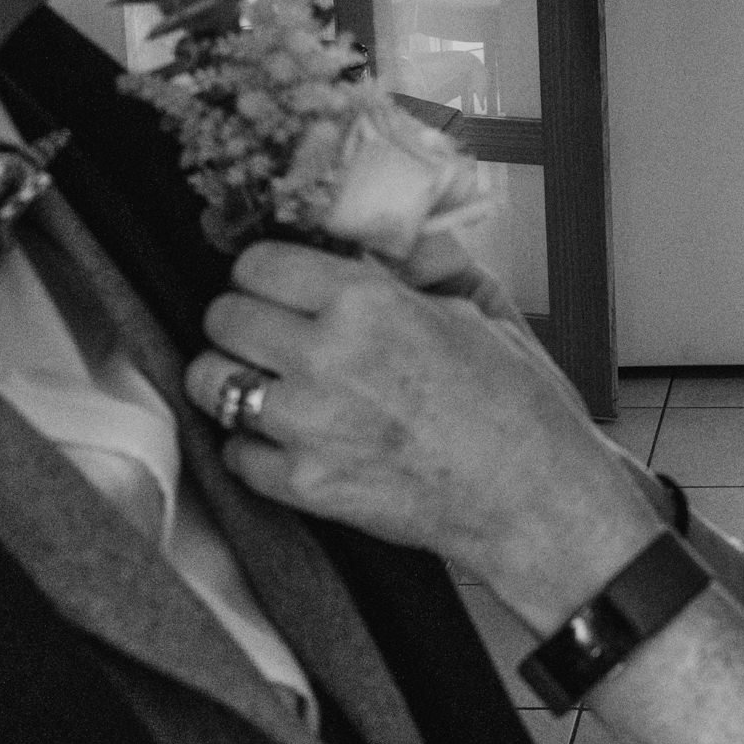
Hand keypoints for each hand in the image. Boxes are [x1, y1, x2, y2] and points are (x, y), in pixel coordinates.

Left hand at [183, 242, 657, 617]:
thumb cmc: (516, 404)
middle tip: (271, 331)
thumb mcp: (474, 310)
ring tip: (271, 384)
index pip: (257, 264)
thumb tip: (365, 248)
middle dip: (243, 318)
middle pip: (222, 316)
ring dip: (235, 378)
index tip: (277, 282)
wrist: (532, 495)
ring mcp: (306, 424)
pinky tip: (294, 438)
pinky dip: (255, 445)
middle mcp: (324, 357)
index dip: (266, 271)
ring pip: (210, 382)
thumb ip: (407, 273)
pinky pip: (234, 452)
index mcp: (367, 303)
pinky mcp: (302, 483)